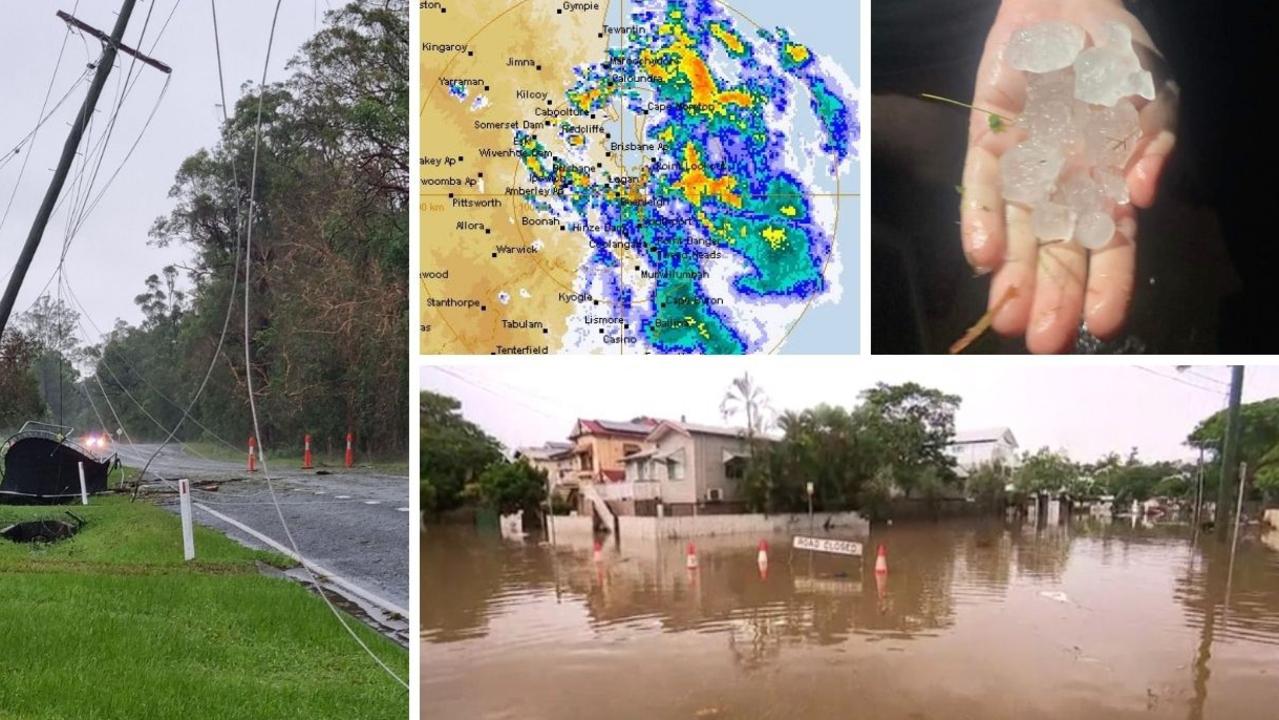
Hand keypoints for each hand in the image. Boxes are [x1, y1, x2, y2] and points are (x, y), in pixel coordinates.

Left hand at [959, 0, 1176, 352]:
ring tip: (1006, 318)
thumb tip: (1141, 195)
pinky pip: (980, 189)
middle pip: (1058, 254)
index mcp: (1110, 182)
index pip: (1111, 247)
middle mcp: (1063, 186)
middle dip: (1052, 298)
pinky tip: (981, 258)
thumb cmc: (1114, 53)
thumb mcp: (1150, 92)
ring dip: (1012, 277)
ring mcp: (1023, 169)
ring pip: (1016, 234)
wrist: (1064, 5)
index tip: (1101, 325)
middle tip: (1042, 341)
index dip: (1107, 286)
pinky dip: (979, 222)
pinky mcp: (986, 145)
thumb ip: (1151, 140)